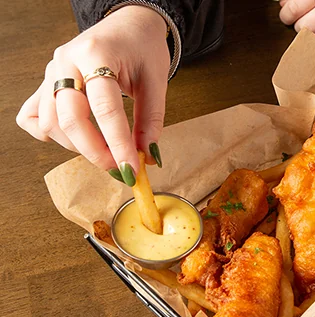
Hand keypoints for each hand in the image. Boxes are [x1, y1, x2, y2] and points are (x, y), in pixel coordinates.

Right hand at [16, 6, 169, 185]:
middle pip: (70, 119)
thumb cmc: (142, 48)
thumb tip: (147, 155)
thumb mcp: (156, 80)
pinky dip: (50, 134)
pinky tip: (76, 137)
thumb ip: (151, 119)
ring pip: (50, 122)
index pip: (105, 108)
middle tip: (119, 168)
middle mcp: (66, 61)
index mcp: (97, 54)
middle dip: (95, 152)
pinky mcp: (45, 83)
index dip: (118, 144)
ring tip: (106, 151)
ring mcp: (51, 71)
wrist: (128, 24)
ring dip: (77, 146)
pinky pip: (32, 116)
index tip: (131, 168)